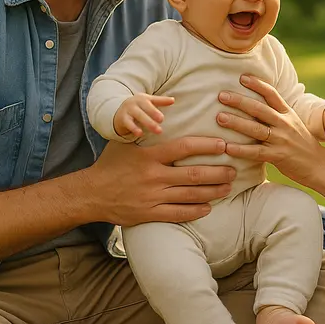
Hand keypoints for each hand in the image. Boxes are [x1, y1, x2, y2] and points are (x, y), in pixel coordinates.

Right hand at [81, 137, 235, 226]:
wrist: (91, 193)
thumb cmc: (111, 164)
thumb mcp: (126, 143)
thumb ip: (146, 131)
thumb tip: (166, 109)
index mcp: (149, 156)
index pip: (183, 147)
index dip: (206, 145)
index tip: (223, 144)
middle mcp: (153, 176)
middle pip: (193, 174)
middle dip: (217, 172)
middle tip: (234, 169)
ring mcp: (152, 197)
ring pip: (190, 195)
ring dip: (213, 191)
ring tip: (228, 187)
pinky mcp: (149, 214)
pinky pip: (178, 214)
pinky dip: (196, 211)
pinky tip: (208, 207)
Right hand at [113, 93, 173, 136]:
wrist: (118, 110)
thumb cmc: (138, 107)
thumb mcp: (148, 102)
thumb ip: (161, 101)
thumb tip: (173, 100)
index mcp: (143, 98)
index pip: (152, 101)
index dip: (160, 104)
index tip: (163, 116)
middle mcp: (135, 103)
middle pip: (145, 108)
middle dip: (153, 114)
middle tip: (162, 120)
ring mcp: (128, 110)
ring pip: (138, 115)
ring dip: (147, 123)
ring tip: (157, 130)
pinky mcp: (123, 119)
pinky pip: (128, 123)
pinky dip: (134, 128)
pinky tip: (140, 134)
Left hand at [216, 75, 324, 186]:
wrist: (319, 165)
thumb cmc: (301, 143)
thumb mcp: (292, 123)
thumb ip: (276, 114)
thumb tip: (253, 105)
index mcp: (287, 113)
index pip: (272, 94)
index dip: (257, 84)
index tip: (242, 77)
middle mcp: (285, 124)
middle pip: (260, 109)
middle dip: (239, 101)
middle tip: (221, 95)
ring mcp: (282, 140)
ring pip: (256, 129)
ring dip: (236, 122)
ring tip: (220, 118)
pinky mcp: (279, 156)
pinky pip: (256, 152)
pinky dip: (241, 150)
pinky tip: (227, 147)